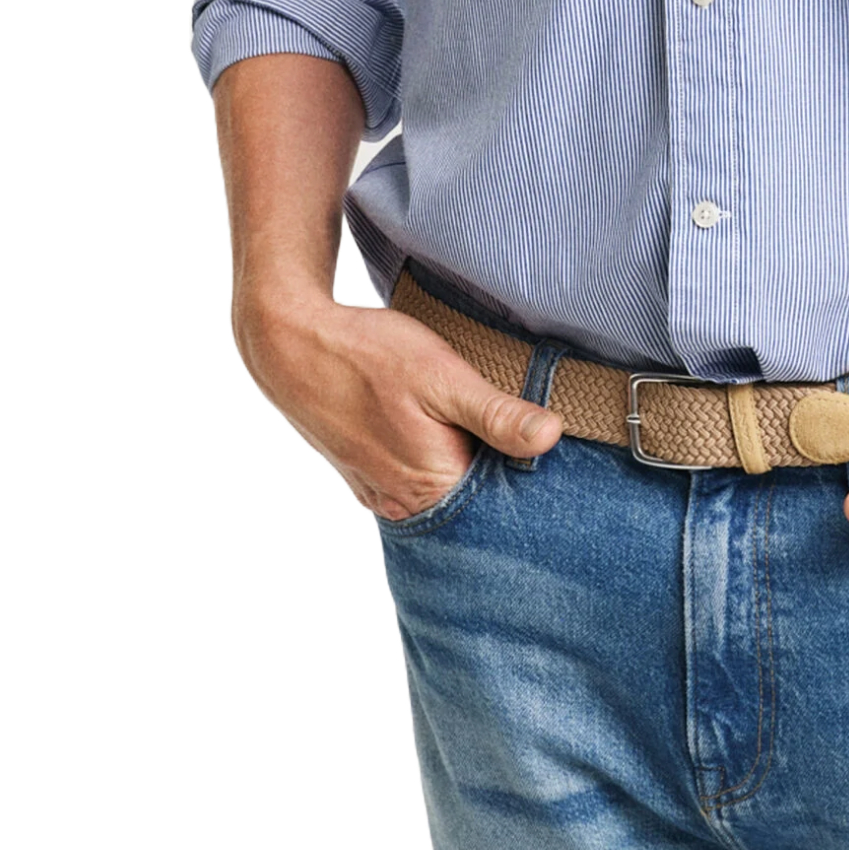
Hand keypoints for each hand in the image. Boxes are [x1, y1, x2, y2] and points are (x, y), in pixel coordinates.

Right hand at [235, 286, 561, 520]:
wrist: (293, 346)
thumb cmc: (369, 356)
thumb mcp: (443, 376)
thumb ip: (496, 414)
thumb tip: (552, 438)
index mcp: (433, 485)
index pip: (504, 501)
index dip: (531, 474)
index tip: (555, 448)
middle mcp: (404, 502)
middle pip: (473, 501)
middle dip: (501, 474)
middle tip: (524, 433)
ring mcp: (380, 494)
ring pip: (443, 492)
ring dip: (466, 468)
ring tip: (485, 432)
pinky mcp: (364, 477)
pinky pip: (414, 484)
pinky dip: (434, 466)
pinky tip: (444, 436)